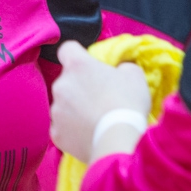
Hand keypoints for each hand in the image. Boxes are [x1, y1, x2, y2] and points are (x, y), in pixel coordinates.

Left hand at [49, 41, 151, 161]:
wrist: (118, 141)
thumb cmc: (127, 104)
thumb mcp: (134, 75)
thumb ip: (121, 66)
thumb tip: (118, 70)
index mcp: (77, 65)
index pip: (67, 49)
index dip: (78, 55)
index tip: (89, 65)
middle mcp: (61, 85)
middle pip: (67, 80)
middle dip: (79, 86)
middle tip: (100, 98)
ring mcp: (56, 110)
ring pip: (64, 104)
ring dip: (75, 108)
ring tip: (96, 119)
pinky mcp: (56, 133)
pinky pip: (63, 127)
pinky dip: (72, 129)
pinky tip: (89, 134)